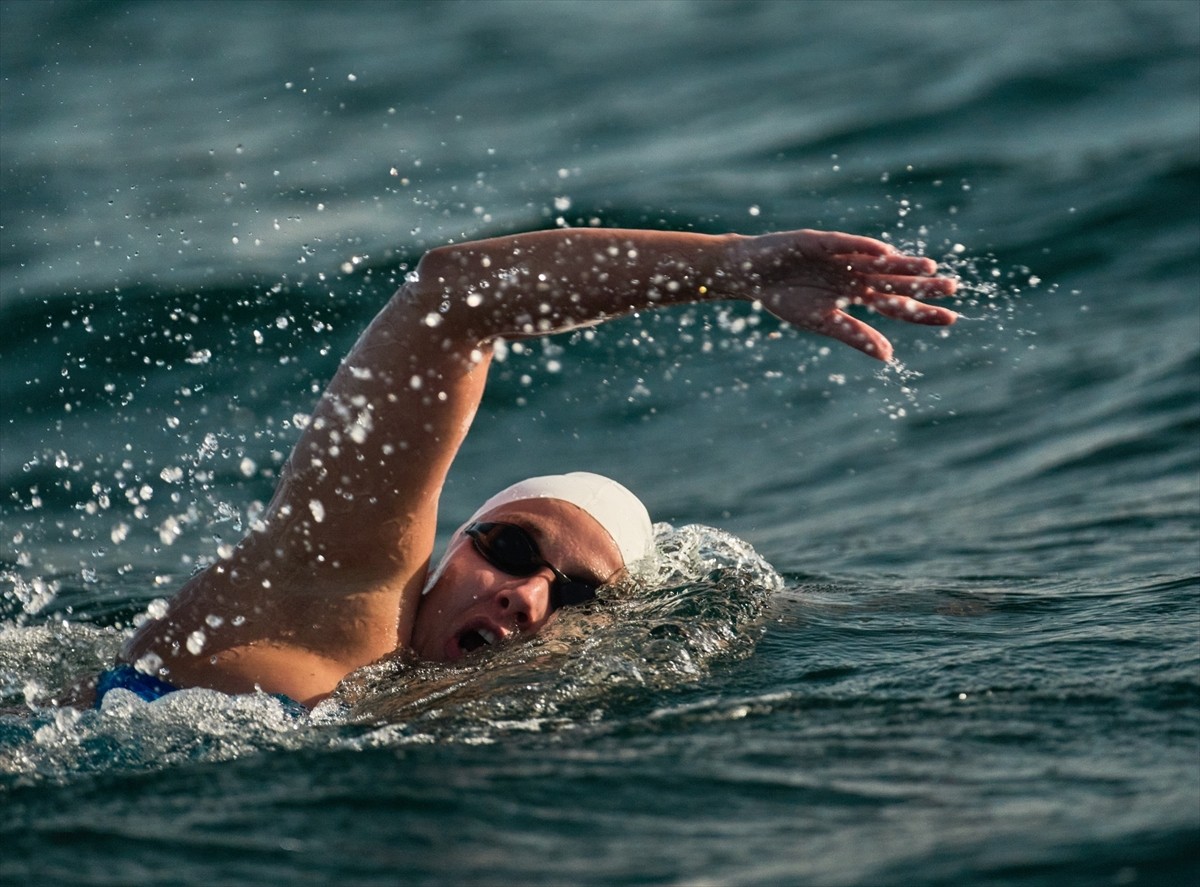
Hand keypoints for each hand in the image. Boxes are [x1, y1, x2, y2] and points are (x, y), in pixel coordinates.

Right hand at [731, 229, 957, 360]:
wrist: (750, 275)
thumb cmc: (784, 298)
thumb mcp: (821, 322)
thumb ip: (854, 335)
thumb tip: (888, 356)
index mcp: (856, 294)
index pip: (896, 304)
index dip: (921, 311)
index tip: (951, 318)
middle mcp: (855, 273)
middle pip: (894, 281)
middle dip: (921, 285)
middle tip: (953, 289)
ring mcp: (840, 256)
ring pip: (877, 261)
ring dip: (901, 264)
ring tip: (929, 270)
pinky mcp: (818, 242)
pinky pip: (845, 244)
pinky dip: (863, 247)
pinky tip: (884, 252)